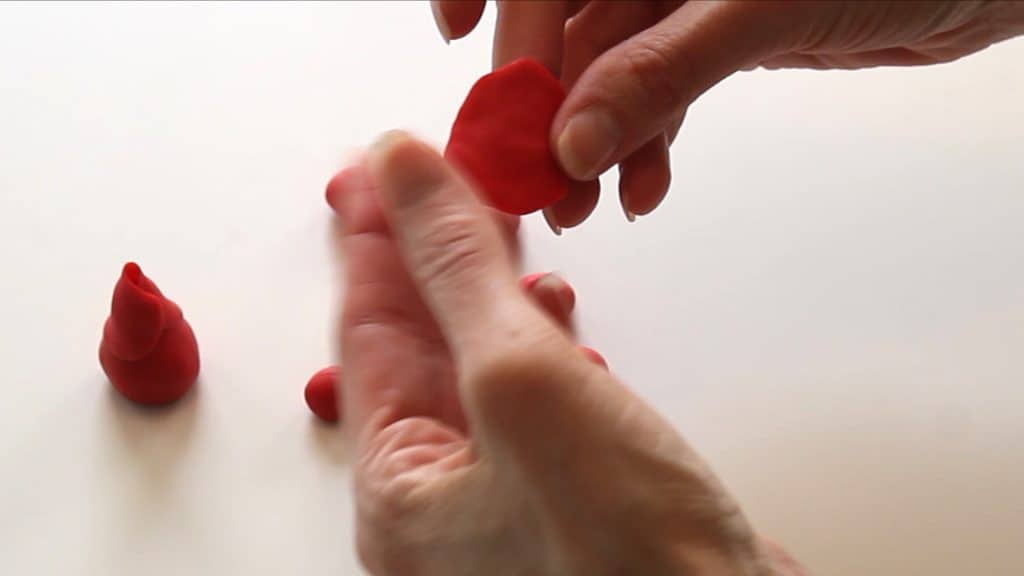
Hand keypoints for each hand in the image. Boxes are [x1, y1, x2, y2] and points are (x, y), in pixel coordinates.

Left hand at [327, 131, 805, 574]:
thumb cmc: (629, 566)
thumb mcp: (522, 386)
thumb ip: (457, 273)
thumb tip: (404, 175)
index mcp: (401, 492)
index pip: (369, 333)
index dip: (375, 238)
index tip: (382, 168)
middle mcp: (445, 505)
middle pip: (422, 348)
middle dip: (434, 257)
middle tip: (436, 178)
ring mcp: (512, 505)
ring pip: (483, 370)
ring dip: (492, 294)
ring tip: (495, 223)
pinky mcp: (576, 498)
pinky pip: (537, 403)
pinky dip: (546, 348)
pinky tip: (561, 316)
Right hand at [431, 0, 1023, 227]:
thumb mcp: (763, 10)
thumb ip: (661, 71)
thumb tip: (573, 139)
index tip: (452, 40)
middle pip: (568, 27)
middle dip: (543, 106)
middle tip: (529, 178)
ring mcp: (683, 1)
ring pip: (608, 74)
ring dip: (591, 143)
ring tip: (584, 205)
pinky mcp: (712, 42)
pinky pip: (655, 96)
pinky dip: (643, 146)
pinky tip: (642, 189)